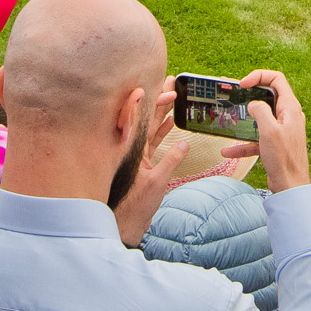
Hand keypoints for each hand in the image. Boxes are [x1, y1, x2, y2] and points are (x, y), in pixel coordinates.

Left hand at [110, 85, 193, 246]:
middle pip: (144, 118)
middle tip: (171, 82)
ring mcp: (135, 156)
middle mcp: (131, 150)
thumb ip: (171, 161)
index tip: (152, 85)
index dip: (144, 102)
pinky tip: (171, 121)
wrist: (126, 227)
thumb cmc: (136, 208)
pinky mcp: (141, 164)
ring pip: (149, 128)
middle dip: (158, 100)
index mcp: (130, 151)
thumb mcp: (157, 183)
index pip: (136, 120)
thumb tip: (184, 144)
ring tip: (173, 94)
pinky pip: (152, 141)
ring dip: (161, 112)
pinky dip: (161, 131)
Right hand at [232, 69, 310, 190]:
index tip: (243, 84)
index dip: (259, 76)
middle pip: (267, 96)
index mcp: (290, 108)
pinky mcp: (275, 144)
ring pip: (260, 118)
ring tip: (228, 118)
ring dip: (244, 120)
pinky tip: (228, 151)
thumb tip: (253, 104)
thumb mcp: (269, 130)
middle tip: (232, 96)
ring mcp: (281, 130)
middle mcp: (287, 116)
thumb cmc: (284, 159)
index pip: (277, 79)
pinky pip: (256, 139)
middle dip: (248, 96)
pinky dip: (243, 143)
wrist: (291, 187)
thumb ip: (260, 111)